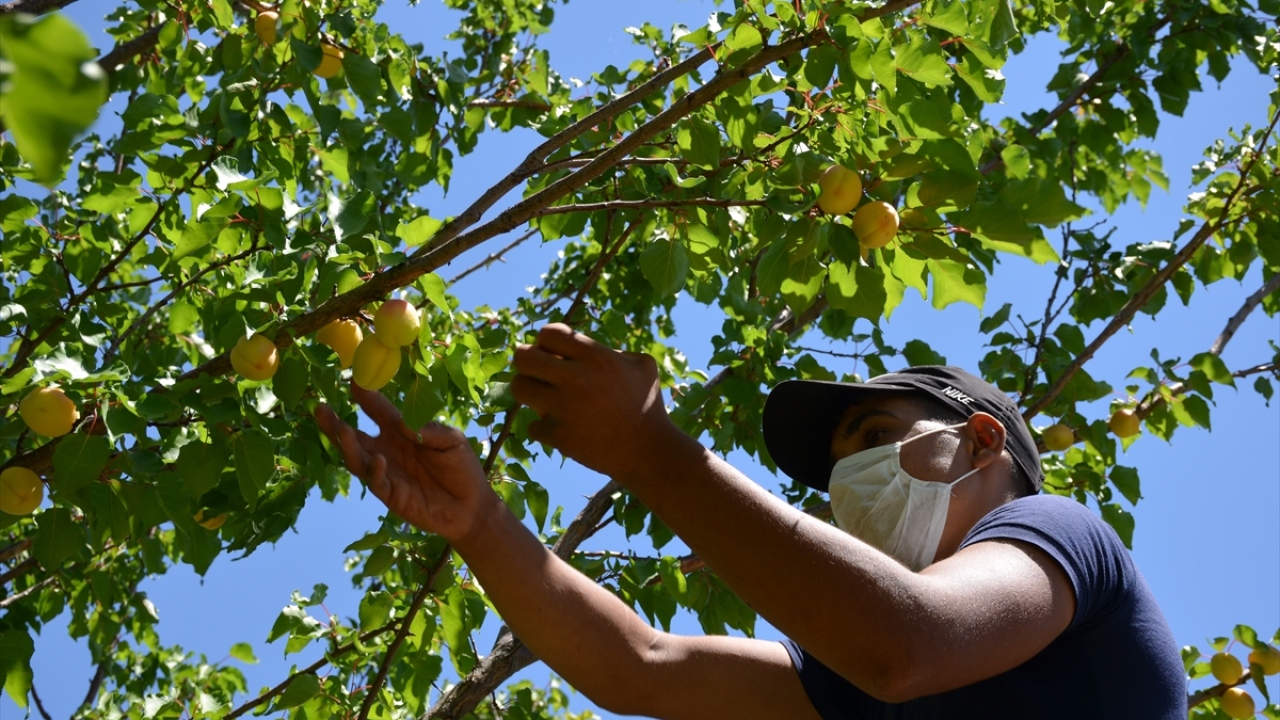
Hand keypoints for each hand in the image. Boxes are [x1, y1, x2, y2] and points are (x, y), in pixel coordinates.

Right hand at [314, 383, 498, 543]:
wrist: (471, 504)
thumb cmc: (462, 467)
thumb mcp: (451, 441)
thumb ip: (428, 430)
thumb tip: (402, 421)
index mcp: (400, 431)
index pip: (377, 411)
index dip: (365, 397)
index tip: (352, 380)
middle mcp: (387, 449)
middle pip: (353, 436)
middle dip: (335, 424)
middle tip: (320, 408)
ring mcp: (386, 473)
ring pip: (357, 459)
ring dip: (347, 446)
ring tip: (342, 431)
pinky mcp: (391, 495)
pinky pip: (376, 482)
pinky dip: (374, 471)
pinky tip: (378, 460)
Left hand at [511, 323, 688, 478]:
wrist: (649, 451)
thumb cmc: (647, 405)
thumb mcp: (642, 366)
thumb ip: (612, 351)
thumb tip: (584, 348)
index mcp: (595, 356)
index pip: (548, 333)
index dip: (546, 342)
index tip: (552, 355)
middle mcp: (576, 377)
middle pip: (522, 357)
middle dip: (526, 363)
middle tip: (538, 375)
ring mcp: (565, 408)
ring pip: (519, 388)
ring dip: (529, 393)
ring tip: (543, 399)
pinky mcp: (560, 436)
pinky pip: (534, 426)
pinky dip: (545, 429)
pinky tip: (561, 429)